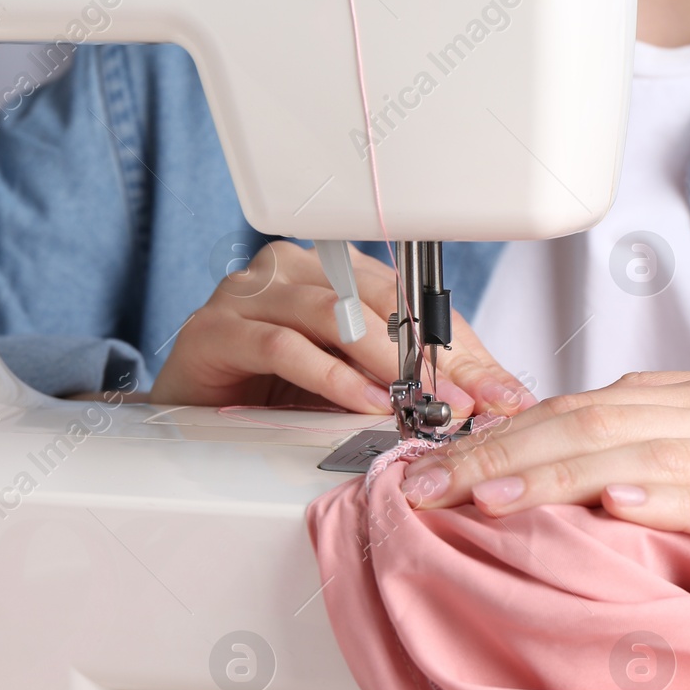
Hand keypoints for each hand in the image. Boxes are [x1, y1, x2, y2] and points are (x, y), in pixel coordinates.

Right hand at [150, 241, 534, 416]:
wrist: (187, 418)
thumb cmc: (269, 397)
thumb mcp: (356, 388)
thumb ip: (414, 384)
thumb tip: (494, 400)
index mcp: (332, 273)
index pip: (412, 300)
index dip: (461, 348)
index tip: (502, 392)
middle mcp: (291, 271)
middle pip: (378, 301)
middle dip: (432, 357)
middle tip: (469, 401)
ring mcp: (249, 295)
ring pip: (332, 315)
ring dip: (382, 362)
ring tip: (413, 400)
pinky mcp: (216, 330)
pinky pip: (282, 345)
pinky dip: (327, 376)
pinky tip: (359, 400)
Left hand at [397, 365, 689, 596]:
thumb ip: (680, 446)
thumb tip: (597, 473)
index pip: (582, 406)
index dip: (502, 431)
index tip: (434, 459)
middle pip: (590, 420)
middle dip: (498, 450)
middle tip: (421, 482)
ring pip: (642, 449)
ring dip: (555, 469)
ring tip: (483, 490)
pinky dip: (668, 494)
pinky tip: (616, 502)